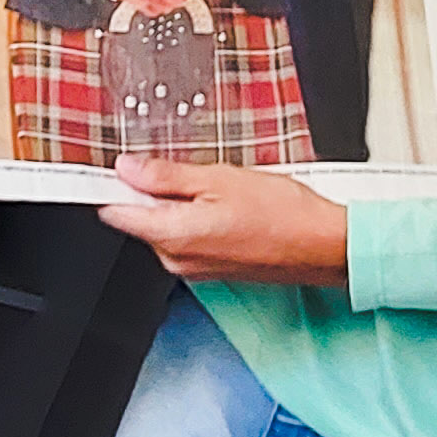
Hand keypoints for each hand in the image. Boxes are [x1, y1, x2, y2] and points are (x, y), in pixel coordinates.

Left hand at [101, 157, 351, 285]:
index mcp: (172, 235)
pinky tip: (227, 205)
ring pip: (165, 228)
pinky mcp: (211, 270)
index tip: (119, 166)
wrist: (322, 246)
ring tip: (218, 188)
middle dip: (154, 192)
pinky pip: (187, 239)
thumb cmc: (282, 214)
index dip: (113, 185)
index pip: (115, 212)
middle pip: (140, 219)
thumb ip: (166, 176)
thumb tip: (128, 169)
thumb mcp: (219, 179)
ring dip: (179, 205)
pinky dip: (197, 219)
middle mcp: (176, 259)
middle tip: (191, 171)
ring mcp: (193, 268)